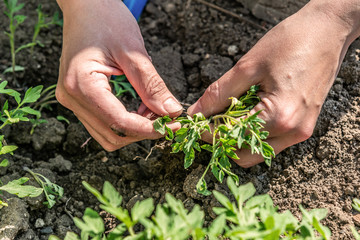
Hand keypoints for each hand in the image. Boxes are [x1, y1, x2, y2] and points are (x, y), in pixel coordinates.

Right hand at [55, 0, 182, 150]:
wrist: (86, 6)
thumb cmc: (106, 20)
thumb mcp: (133, 51)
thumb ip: (151, 85)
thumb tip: (171, 111)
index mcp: (80, 84)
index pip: (119, 122)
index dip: (149, 129)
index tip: (173, 125)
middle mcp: (70, 98)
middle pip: (112, 135)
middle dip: (143, 132)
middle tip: (167, 119)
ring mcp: (71, 100)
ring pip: (107, 134)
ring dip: (134, 130)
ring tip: (155, 113)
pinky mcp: (78, 99)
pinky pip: (103, 123)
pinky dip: (125, 123)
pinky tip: (141, 110)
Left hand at [188, 0, 359, 166]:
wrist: (327, 31)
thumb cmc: (290, 42)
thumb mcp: (248, 66)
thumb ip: (218, 94)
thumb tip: (195, 113)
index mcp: (278, 117)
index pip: (230, 137)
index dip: (206, 132)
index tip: (193, 123)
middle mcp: (291, 132)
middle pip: (243, 155)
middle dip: (220, 141)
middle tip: (207, 121)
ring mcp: (300, 132)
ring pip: (257, 152)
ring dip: (236, 140)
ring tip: (225, 116)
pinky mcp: (304, 126)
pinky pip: (271, 142)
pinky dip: (253, 134)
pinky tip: (244, 114)